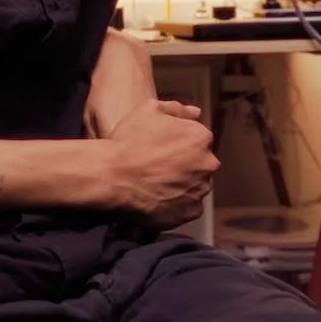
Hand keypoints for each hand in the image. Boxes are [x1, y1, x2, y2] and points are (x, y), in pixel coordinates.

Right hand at [104, 98, 218, 229]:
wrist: (113, 177)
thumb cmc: (129, 141)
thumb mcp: (149, 109)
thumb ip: (177, 109)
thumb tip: (196, 113)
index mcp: (200, 138)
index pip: (198, 140)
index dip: (179, 143)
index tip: (162, 148)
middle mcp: (207, 164)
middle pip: (200, 163)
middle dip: (185, 164)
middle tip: (158, 166)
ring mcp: (200, 190)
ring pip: (195, 186)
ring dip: (181, 184)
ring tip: (155, 183)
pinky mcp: (190, 212)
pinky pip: (188, 207)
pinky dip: (177, 203)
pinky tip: (158, 197)